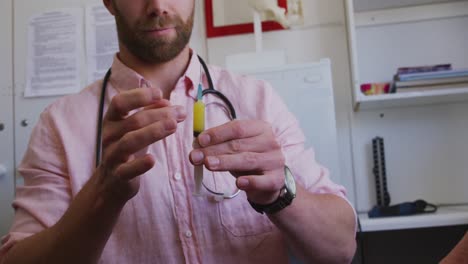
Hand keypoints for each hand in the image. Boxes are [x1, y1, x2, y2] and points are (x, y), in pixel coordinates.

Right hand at [95, 87, 185, 202]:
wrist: (110, 182)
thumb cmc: (126, 149)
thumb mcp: (134, 129)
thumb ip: (148, 113)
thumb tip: (166, 101)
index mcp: (112, 121)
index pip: (120, 102)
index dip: (138, 96)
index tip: (159, 93)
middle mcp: (109, 136)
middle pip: (133, 121)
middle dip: (159, 115)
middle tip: (180, 113)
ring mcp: (112, 156)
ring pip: (130, 141)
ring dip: (153, 132)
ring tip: (174, 125)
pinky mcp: (118, 175)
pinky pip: (127, 170)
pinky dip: (139, 165)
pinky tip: (152, 159)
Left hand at [189, 120, 284, 204]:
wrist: (269, 181)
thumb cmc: (248, 159)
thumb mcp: (236, 148)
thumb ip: (219, 144)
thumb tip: (197, 145)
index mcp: (261, 128)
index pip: (238, 127)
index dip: (217, 133)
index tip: (200, 140)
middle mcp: (271, 142)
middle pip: (239, 144)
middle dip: (214, 150)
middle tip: (195, 157)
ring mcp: (275, 160)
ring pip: (247, 160)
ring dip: (225, 162)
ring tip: (208, 165)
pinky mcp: (276, 179)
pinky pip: (262, 181)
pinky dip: (250, 181)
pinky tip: (239, 183)